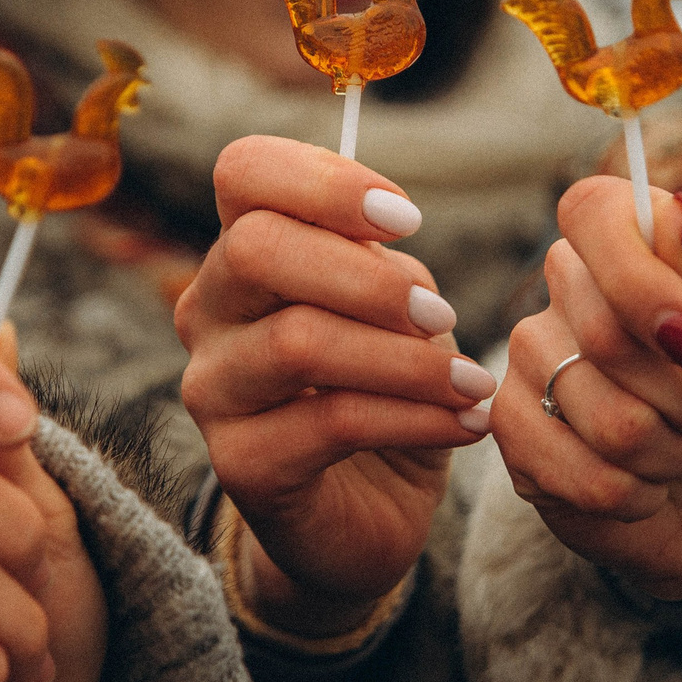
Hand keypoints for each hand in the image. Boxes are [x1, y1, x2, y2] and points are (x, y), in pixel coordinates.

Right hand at [177, 135, 487, 639]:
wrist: (368, 510)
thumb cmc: (385, 387)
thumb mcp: (395, 309)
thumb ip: (383, 264)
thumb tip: (391, 240)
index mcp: (244, 249)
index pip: (244, 171)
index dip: (326, 180)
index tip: (406, 219)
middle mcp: (209, 309)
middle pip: (257, 248)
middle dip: (368, 277)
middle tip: (441, 315)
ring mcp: (212, 388)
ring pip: (298, 341)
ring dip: (406, 360)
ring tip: (471, 384)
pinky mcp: (239, 464)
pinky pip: (330, 423)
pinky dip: (416, 417)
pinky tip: (466, 423)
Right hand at [492, 179, 681, 599]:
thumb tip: (670, 216)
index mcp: (633, 246)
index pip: (594, 213)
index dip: (640, 279)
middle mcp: (569, 293)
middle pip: (608, 333)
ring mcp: (531, 364)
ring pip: (605, 416)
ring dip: (670, 453)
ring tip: (679, 448)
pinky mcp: (513, 438)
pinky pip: (577, 475)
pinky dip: (637, 497)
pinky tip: (644, 486)